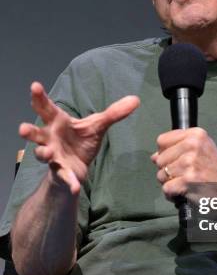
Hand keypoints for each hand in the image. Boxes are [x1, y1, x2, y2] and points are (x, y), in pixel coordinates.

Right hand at [19, 81, 139, 194]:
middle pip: (36, 133)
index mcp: (58, 123)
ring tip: (48, 153)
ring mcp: (53, 157)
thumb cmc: (81, 141)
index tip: (35, 86)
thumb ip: (114, 113)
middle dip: (29, 131)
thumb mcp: (98, 125)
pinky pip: (64, 177)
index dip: (39, 97)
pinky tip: (74, 187)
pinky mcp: (62, 173)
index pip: (47, 108)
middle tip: (22, 128)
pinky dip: (69, 182)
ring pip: (43, 155)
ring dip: (43, 154)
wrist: (77, 167)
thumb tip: (135, 99)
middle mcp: (50, 139)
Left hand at [151, 127, 216, 200]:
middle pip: (159, 159)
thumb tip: (153, 156)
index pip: (162, 140)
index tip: (177, 159)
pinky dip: (172, 194)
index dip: (165, 152)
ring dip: (169, 182)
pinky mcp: (188, 180)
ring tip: (184, 182)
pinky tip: (183, 191)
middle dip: (167, 169)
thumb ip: (177, 147)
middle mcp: (193, 145)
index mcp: (195, 134)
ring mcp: (190, 163)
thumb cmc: (213, 168)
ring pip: (161, 174)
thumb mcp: (200, 148)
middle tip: (183, 173)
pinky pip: (166, 188)